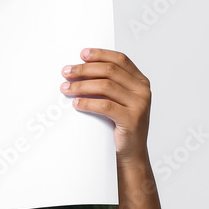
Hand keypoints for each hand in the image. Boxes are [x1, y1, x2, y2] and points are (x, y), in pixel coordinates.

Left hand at [60, 47, 151, 163]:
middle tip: (66, 72)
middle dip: (84, 70)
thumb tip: (80, 69)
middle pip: (110, 71)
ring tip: (66, 88)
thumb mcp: (118, 101)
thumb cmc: (120, 125)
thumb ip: (109, 84)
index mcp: (141, 81)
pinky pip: (105, 106)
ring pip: (106, 86)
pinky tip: (76, 103)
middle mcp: (143, 90)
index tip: (81, 54)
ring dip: (81, 86)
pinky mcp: (132, 119)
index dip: (100, 54)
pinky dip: (87, 103)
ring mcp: (140, 105)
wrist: (131, 154)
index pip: (120, 60)